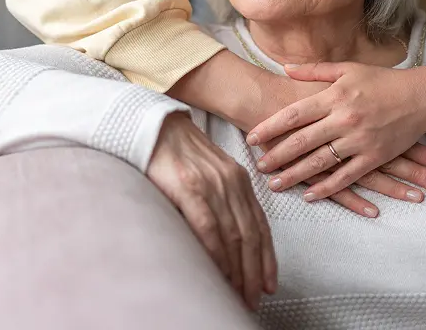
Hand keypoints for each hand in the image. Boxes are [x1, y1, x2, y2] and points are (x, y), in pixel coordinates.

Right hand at [147, 113, 276, 310]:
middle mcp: (231, 182)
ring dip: (237, 270)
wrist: (155, 128)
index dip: (267, 257)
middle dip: (254, 271)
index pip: (260, 224)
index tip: (269, 283)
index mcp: (238, 178)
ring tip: (238, 294)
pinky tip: (218, 272)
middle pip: (250, 234)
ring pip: (233, 235)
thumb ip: (223, 197)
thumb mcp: (211, 172)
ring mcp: (211, 184)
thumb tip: (230, 237)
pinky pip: (208, 226)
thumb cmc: (180, 153)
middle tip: (254, 299)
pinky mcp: (189, 187)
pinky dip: (216, 253)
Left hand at [247, 61, 425, 201]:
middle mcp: (344, 119)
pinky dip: (326, 188)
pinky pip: (346, 177)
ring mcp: (359, 140)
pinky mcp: (374, 157)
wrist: (419, 97)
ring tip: (274, 184)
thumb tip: (285, 69)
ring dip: (294, 175)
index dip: (270, 127)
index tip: (252, 137)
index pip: (294, 114)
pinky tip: (309, 194)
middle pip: (302, 142)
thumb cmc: (381, 80)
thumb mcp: (347, 68)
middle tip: (257, 166)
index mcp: (334, 96)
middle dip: (276, 156)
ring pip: (319, 163)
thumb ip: (314, 71)